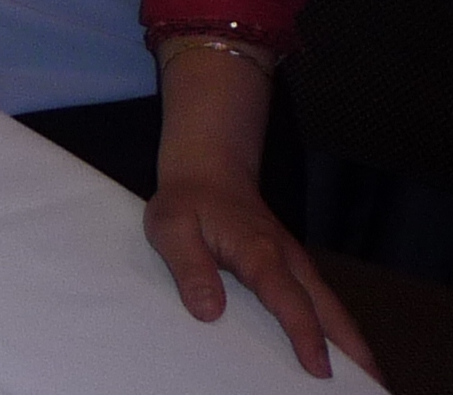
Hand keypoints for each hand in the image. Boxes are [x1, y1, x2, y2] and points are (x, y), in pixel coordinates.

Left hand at [145, 166, 377, 381]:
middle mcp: (289, 261)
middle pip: (330, 311)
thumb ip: (189, 269)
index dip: (305, 336)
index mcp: (260, 252)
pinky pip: (320, 304)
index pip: (290, 301)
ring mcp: (296, 265)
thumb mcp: (170, 228)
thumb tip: (210, 313)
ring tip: (368, 382)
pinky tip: (339, 356)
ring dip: (352, 344)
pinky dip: (336, 331)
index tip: (319, 370)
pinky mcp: (293, 270)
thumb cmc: (187, 201)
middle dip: (354, 350)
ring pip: (332, 309)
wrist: (209, 170)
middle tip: (372, 387)